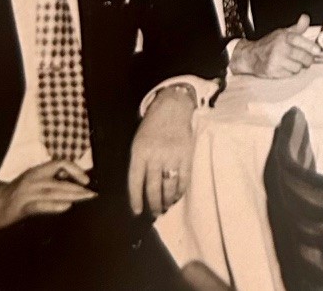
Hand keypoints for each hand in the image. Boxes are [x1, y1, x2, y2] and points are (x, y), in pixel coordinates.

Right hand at [0, 161, 95, 230]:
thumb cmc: (15, 195)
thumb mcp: (33, 182)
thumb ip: (50, 181)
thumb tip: (74, 183)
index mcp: (36, 171)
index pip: (60, 163)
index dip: (76, 170)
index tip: (86, 180)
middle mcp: (32, 178)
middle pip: (61, 180)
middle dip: (80, 187)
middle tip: (94, 194)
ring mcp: (26, 192)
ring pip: (53, 191)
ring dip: (73, 195)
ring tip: (86, 198)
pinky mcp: (20, 207)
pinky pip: (40, 205)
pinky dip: (54, 205)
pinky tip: (66, 207)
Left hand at [128, 84, 197, 215]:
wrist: (172, 108)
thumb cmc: (152, 128)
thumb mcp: (138, 143)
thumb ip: (138, 163)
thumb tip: (140, 189)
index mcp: (140, 152)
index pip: (135, 181)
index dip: (136, 198)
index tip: (137, 211)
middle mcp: (155, 155)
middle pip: (153, 187)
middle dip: (153, 203)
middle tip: (154, 214)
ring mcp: (172, 155)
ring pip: (169, 185)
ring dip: (167, 200)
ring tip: (165, 208)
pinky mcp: (186, 155)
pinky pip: (183, 178)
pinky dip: (180, 190)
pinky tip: (176, 196)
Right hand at [228, 14, 316, 78]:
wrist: (251, 56)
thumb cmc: (269, 44)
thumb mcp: (282, 32)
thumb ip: (297, 28)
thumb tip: (305, 18)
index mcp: (283, 37)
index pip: (300, 41)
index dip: (311, 47)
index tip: (317, 51)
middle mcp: (280, 48)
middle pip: (302, 57)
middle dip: (308, 60)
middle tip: (308, 60)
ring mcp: (276, 60)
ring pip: (297, 68)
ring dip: (298, 67)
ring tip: (293, 62)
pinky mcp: (273, 71)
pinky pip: (289, 75)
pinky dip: (290, 72)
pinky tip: (285, 67)